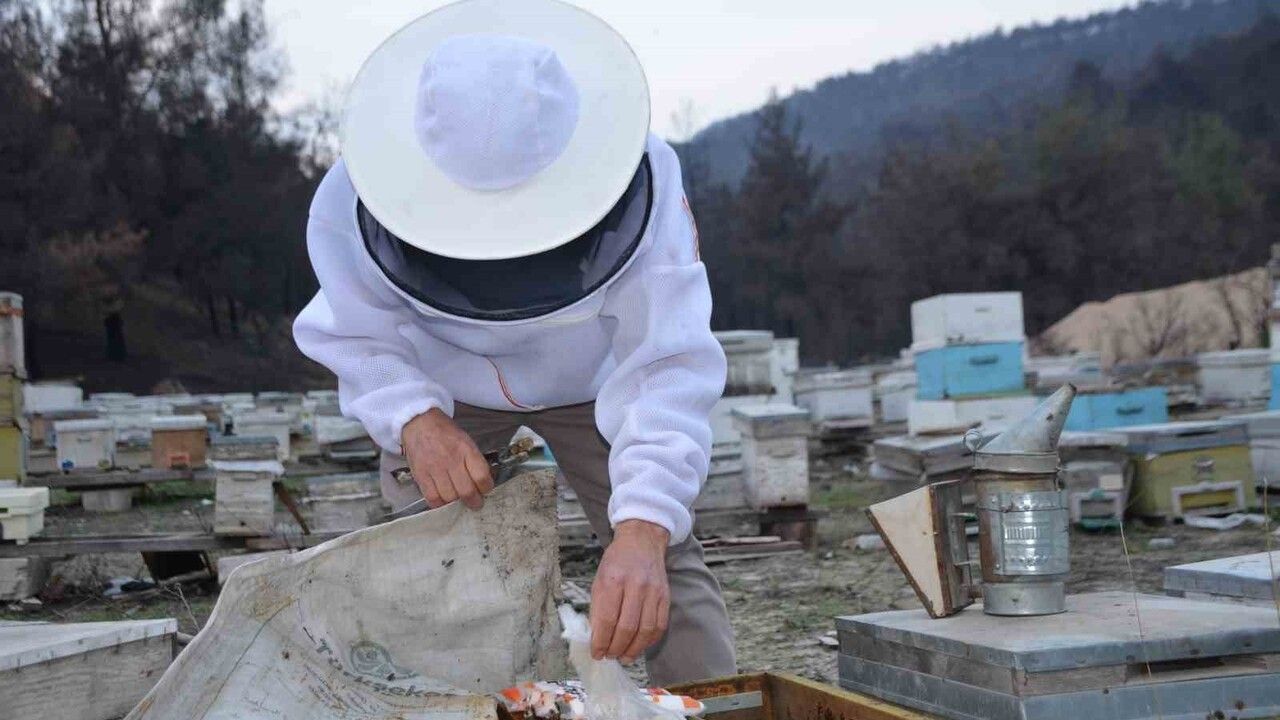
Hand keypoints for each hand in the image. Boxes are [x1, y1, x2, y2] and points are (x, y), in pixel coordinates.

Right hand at [401, 408, 492, 509]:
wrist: (420, 423)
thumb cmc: (445, 433)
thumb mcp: (466, 441)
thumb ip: (474, 460)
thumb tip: (483, 481)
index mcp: (466, 450)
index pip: (481, 476)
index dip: (486, 487)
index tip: (486, 489)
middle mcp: (451, 460)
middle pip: (466, 491)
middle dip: (474, 501)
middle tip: (476, 502)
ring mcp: (435, 469)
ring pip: (450, 497)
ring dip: (457, 503)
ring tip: (459, 501)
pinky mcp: (421, 475)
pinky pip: (432, 498)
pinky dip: (440, 504)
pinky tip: (444, 501)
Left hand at [590, 520, 670, 663]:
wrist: (642, 541)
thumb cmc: (616, 562)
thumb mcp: (599, 579)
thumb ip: (598, 608)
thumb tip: (597, 637)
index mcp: (613, 579)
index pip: (607, 619)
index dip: (601, 641)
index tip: (596, 653)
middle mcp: (635, 585)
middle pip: (627, 627)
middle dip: (616, 648)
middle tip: (609, 656)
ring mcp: (653, 591)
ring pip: (645, 630)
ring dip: (633, 649)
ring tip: (624, 657)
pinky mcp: (665, 596)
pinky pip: (660, 625)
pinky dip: (649, 641)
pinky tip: (639, 646)